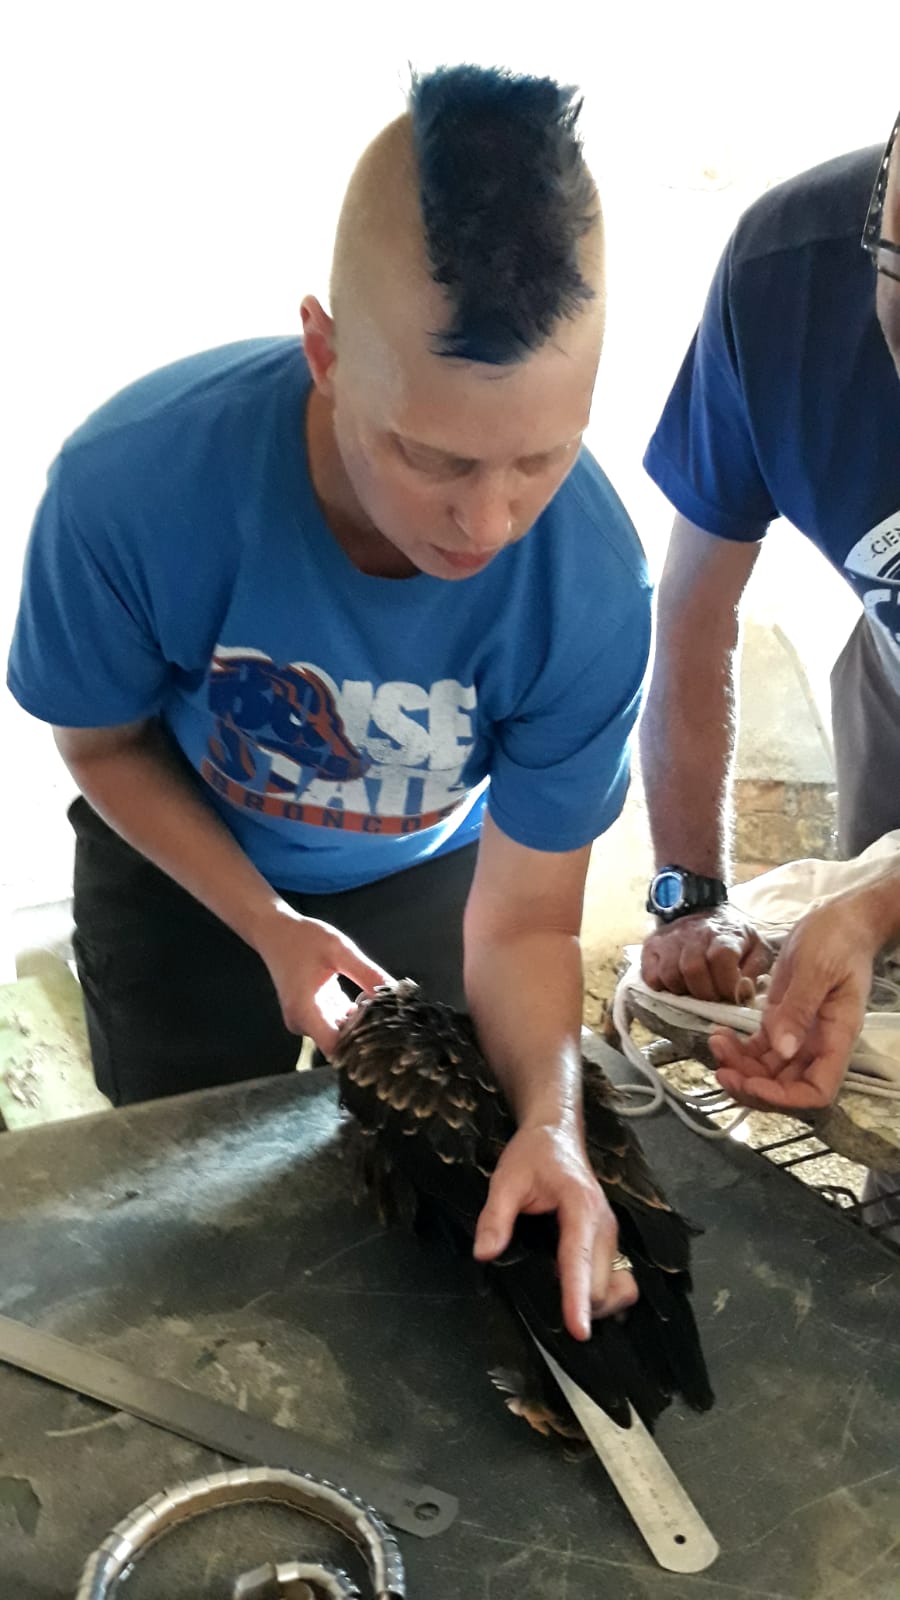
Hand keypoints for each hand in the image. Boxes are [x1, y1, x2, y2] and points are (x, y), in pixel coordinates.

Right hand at [255, 906, 393, 1056]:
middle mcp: (302, 1024)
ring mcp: (304, 1021)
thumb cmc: (303, 938)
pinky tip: (366, 999)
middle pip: (341, 1043)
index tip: (386, 1035)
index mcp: (305, 1012)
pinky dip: (352, 1015)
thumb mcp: (340, 951)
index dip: (362, 1048)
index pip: (336, 1049)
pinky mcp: (309, 1016)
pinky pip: (335, 1023)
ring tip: (381, 1004)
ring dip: (361, 1022)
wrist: (274, 932)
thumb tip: (396, 993)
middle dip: (367, 1031)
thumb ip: (367, 974)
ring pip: (340, 1033)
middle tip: (391, 1015)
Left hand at [472, 1122, 637, 1339]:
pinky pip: (619, 1281)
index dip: (578, 1299)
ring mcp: (612, 1235)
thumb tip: (485, 1255)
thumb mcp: (505, 1179)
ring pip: (617, 1289)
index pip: (580, 1261)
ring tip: (561, 1303)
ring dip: (595, 1304)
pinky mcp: (611, 1242)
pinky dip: (603, 1295)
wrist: (557, 1134)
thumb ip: (495, 1217)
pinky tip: (574, 1292)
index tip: (578, 1332)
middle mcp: (605, 1225)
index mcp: (580, 1207)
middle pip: (602, 1287)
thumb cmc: (533, 1154)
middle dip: (580, 1306)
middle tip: (545, 1308)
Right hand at [641, 905, 773, 1001]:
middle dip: (705, 994)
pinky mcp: (651, 946)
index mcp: (723, 933)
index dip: (726, 984)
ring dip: (684, 992)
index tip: (731, 996)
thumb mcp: (756, 948)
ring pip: (671, 975)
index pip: (720, 958)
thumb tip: (742, 994)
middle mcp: (693, 933)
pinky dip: (663, 988)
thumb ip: (755, 971)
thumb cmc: (732, 937)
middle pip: (693, 970)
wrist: (703, 911)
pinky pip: (651, 977)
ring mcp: (669, 939)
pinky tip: (677, 985)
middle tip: (713, 998)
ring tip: (695, 991)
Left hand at [708, 896, 875, 1109]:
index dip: (783, 1098)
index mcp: (836, 1038)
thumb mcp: (816, 968)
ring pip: (768, 1071)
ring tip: (717, 1044)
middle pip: (787, 1088)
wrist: (841, 920)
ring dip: (740, 1068)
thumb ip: (799, 1009)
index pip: (817, 1091)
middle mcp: (818, 1045)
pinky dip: (739, 1050)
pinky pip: (760, 1050)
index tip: (751, 1082)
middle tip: (721, 1070)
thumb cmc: (837, 940)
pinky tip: (720, 1036)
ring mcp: (800, 1036)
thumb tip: (783, 1050)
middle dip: (752, 1086)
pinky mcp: (783, 1021)